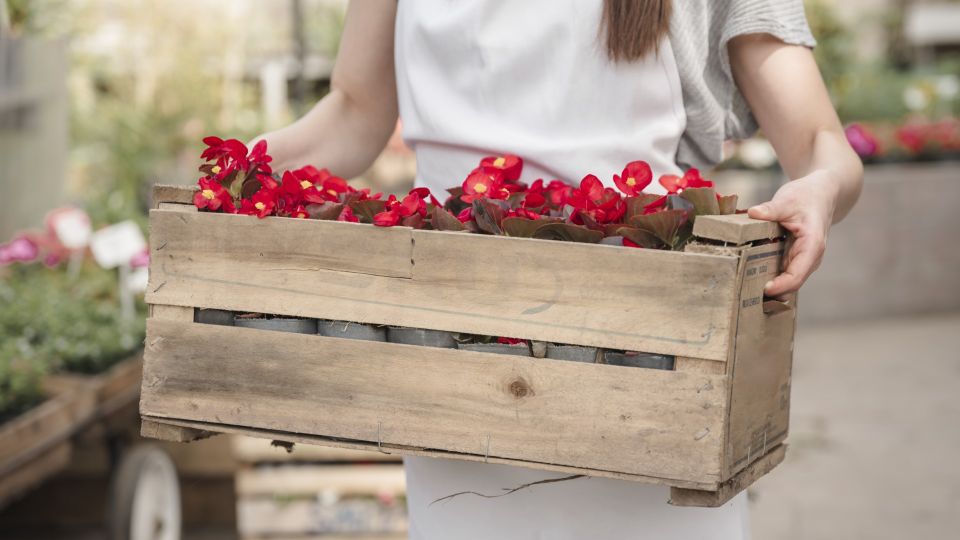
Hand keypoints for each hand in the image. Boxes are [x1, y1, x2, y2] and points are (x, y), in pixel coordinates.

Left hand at [747, 170, 838, 296]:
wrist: (821, 194)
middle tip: (745, 293)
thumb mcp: (787, 200)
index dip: (780, 286)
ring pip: (786, 282)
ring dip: (769, 288)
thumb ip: (771, 209)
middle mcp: (810, 258)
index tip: (763, 289)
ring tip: (745, 290)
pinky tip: (749, 279)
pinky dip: (769, 278)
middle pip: (791, 284)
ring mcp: (803, 260)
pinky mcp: (794, 258)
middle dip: (771, 292)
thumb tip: (753, 213)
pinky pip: (782, 274)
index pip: (797, 275)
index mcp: (812, 246)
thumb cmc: (806, 197)